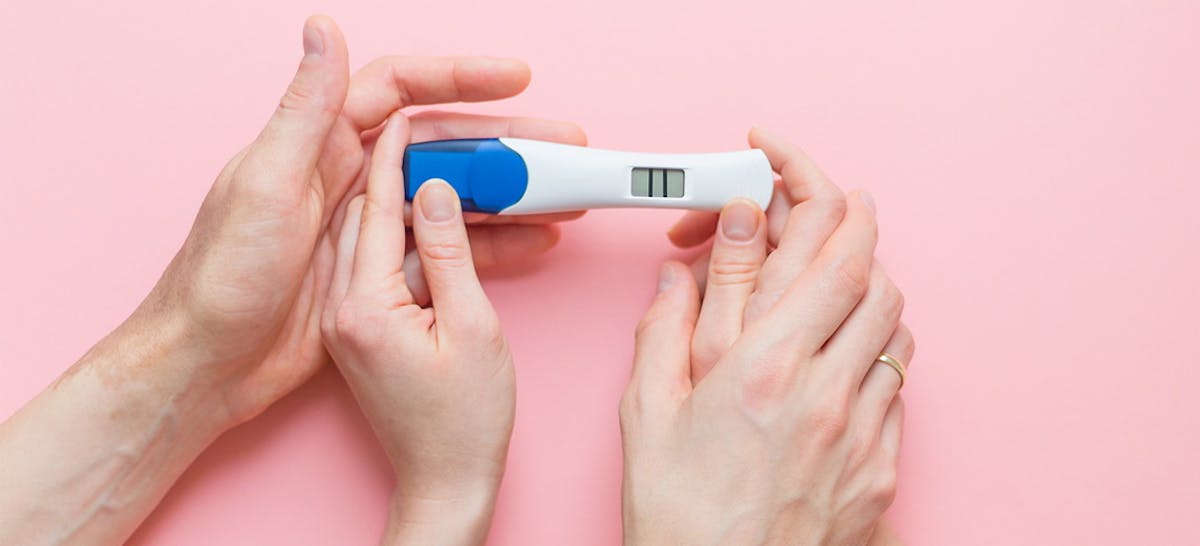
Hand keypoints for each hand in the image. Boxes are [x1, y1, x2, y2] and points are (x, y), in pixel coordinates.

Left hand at [121, 16, 582, 425]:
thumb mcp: (265, 184)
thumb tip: (323, 26)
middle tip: (562, 145)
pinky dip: (490, 244)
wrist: (208, 366)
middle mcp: (345, 179)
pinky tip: (531, 242)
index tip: (515, 78)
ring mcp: (364, 229)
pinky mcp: (377, 275)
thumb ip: (305, 108)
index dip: (460, 78)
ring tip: (562, 196)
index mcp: (318, 146)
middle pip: (441, 145)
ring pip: (451, 197)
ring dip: (507, 194)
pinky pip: (446, 249)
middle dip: (506, 143)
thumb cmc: (223, 278)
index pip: (399, 91)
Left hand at [321, 114, 513, 545]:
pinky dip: (451, 248)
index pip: (377, 190)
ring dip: (455, 205)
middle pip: (390, 204)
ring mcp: (359, 312)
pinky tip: (504, 232)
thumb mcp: (468, 332)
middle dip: (446, 166)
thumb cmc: (454, 429)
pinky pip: (410, 269)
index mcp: (359, 294)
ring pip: (403, 233)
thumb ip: (448, 252)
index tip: (431, 101)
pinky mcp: (374, 327)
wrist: (438, 494)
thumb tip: (438, 188)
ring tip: (517, 181)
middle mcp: (348, 296)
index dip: (408, 140)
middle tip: (497, 141)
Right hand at [620, 127, 913, 544]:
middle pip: (880, 284)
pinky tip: (836, 372)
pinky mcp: (881, 473)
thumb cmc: (677, 515)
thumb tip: (680, 271)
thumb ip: (665, 327)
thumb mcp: (647, 412)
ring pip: (897, 334)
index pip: (834, 258)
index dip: (833, 202)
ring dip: (870, 299)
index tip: (813, 179)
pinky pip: (896, 392)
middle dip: (861, 237)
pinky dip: (874, 361)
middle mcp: (829, 394)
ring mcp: (864, 436)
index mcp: (767, 367)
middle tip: (833, 222)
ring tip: (831, 297)